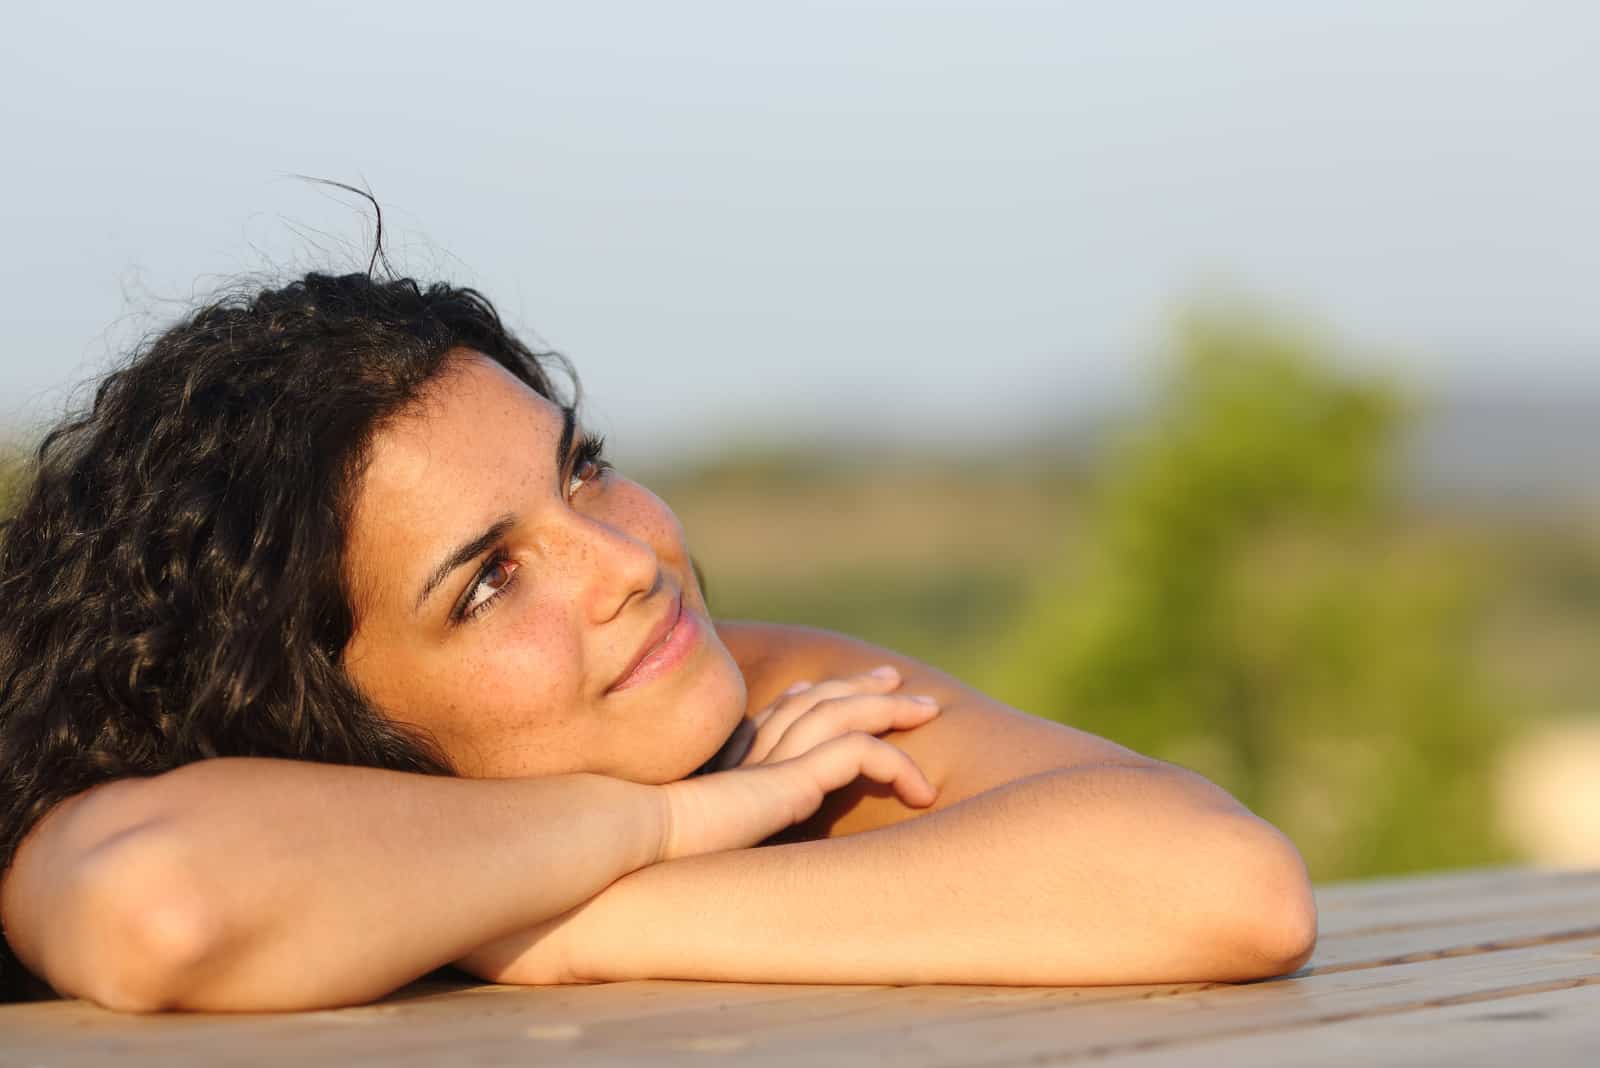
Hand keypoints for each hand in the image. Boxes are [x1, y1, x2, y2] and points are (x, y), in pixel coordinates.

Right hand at [654, 666, 940, 862]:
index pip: (776, 714)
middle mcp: (750, 751)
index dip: (810, 697)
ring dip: (890, 710)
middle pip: (813, 700)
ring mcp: (769, 760)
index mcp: (727, 762)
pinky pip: (857, 752)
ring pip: (842, 713)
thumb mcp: (692, 841)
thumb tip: (721, 851)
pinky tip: (920, 791)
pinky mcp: (788, 778)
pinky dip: (893, 763)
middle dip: (858, 686)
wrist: (628, 845)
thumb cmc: (647, 859)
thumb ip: (715, 830)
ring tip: (928, 712)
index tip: (834, 692)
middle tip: (895, 682)